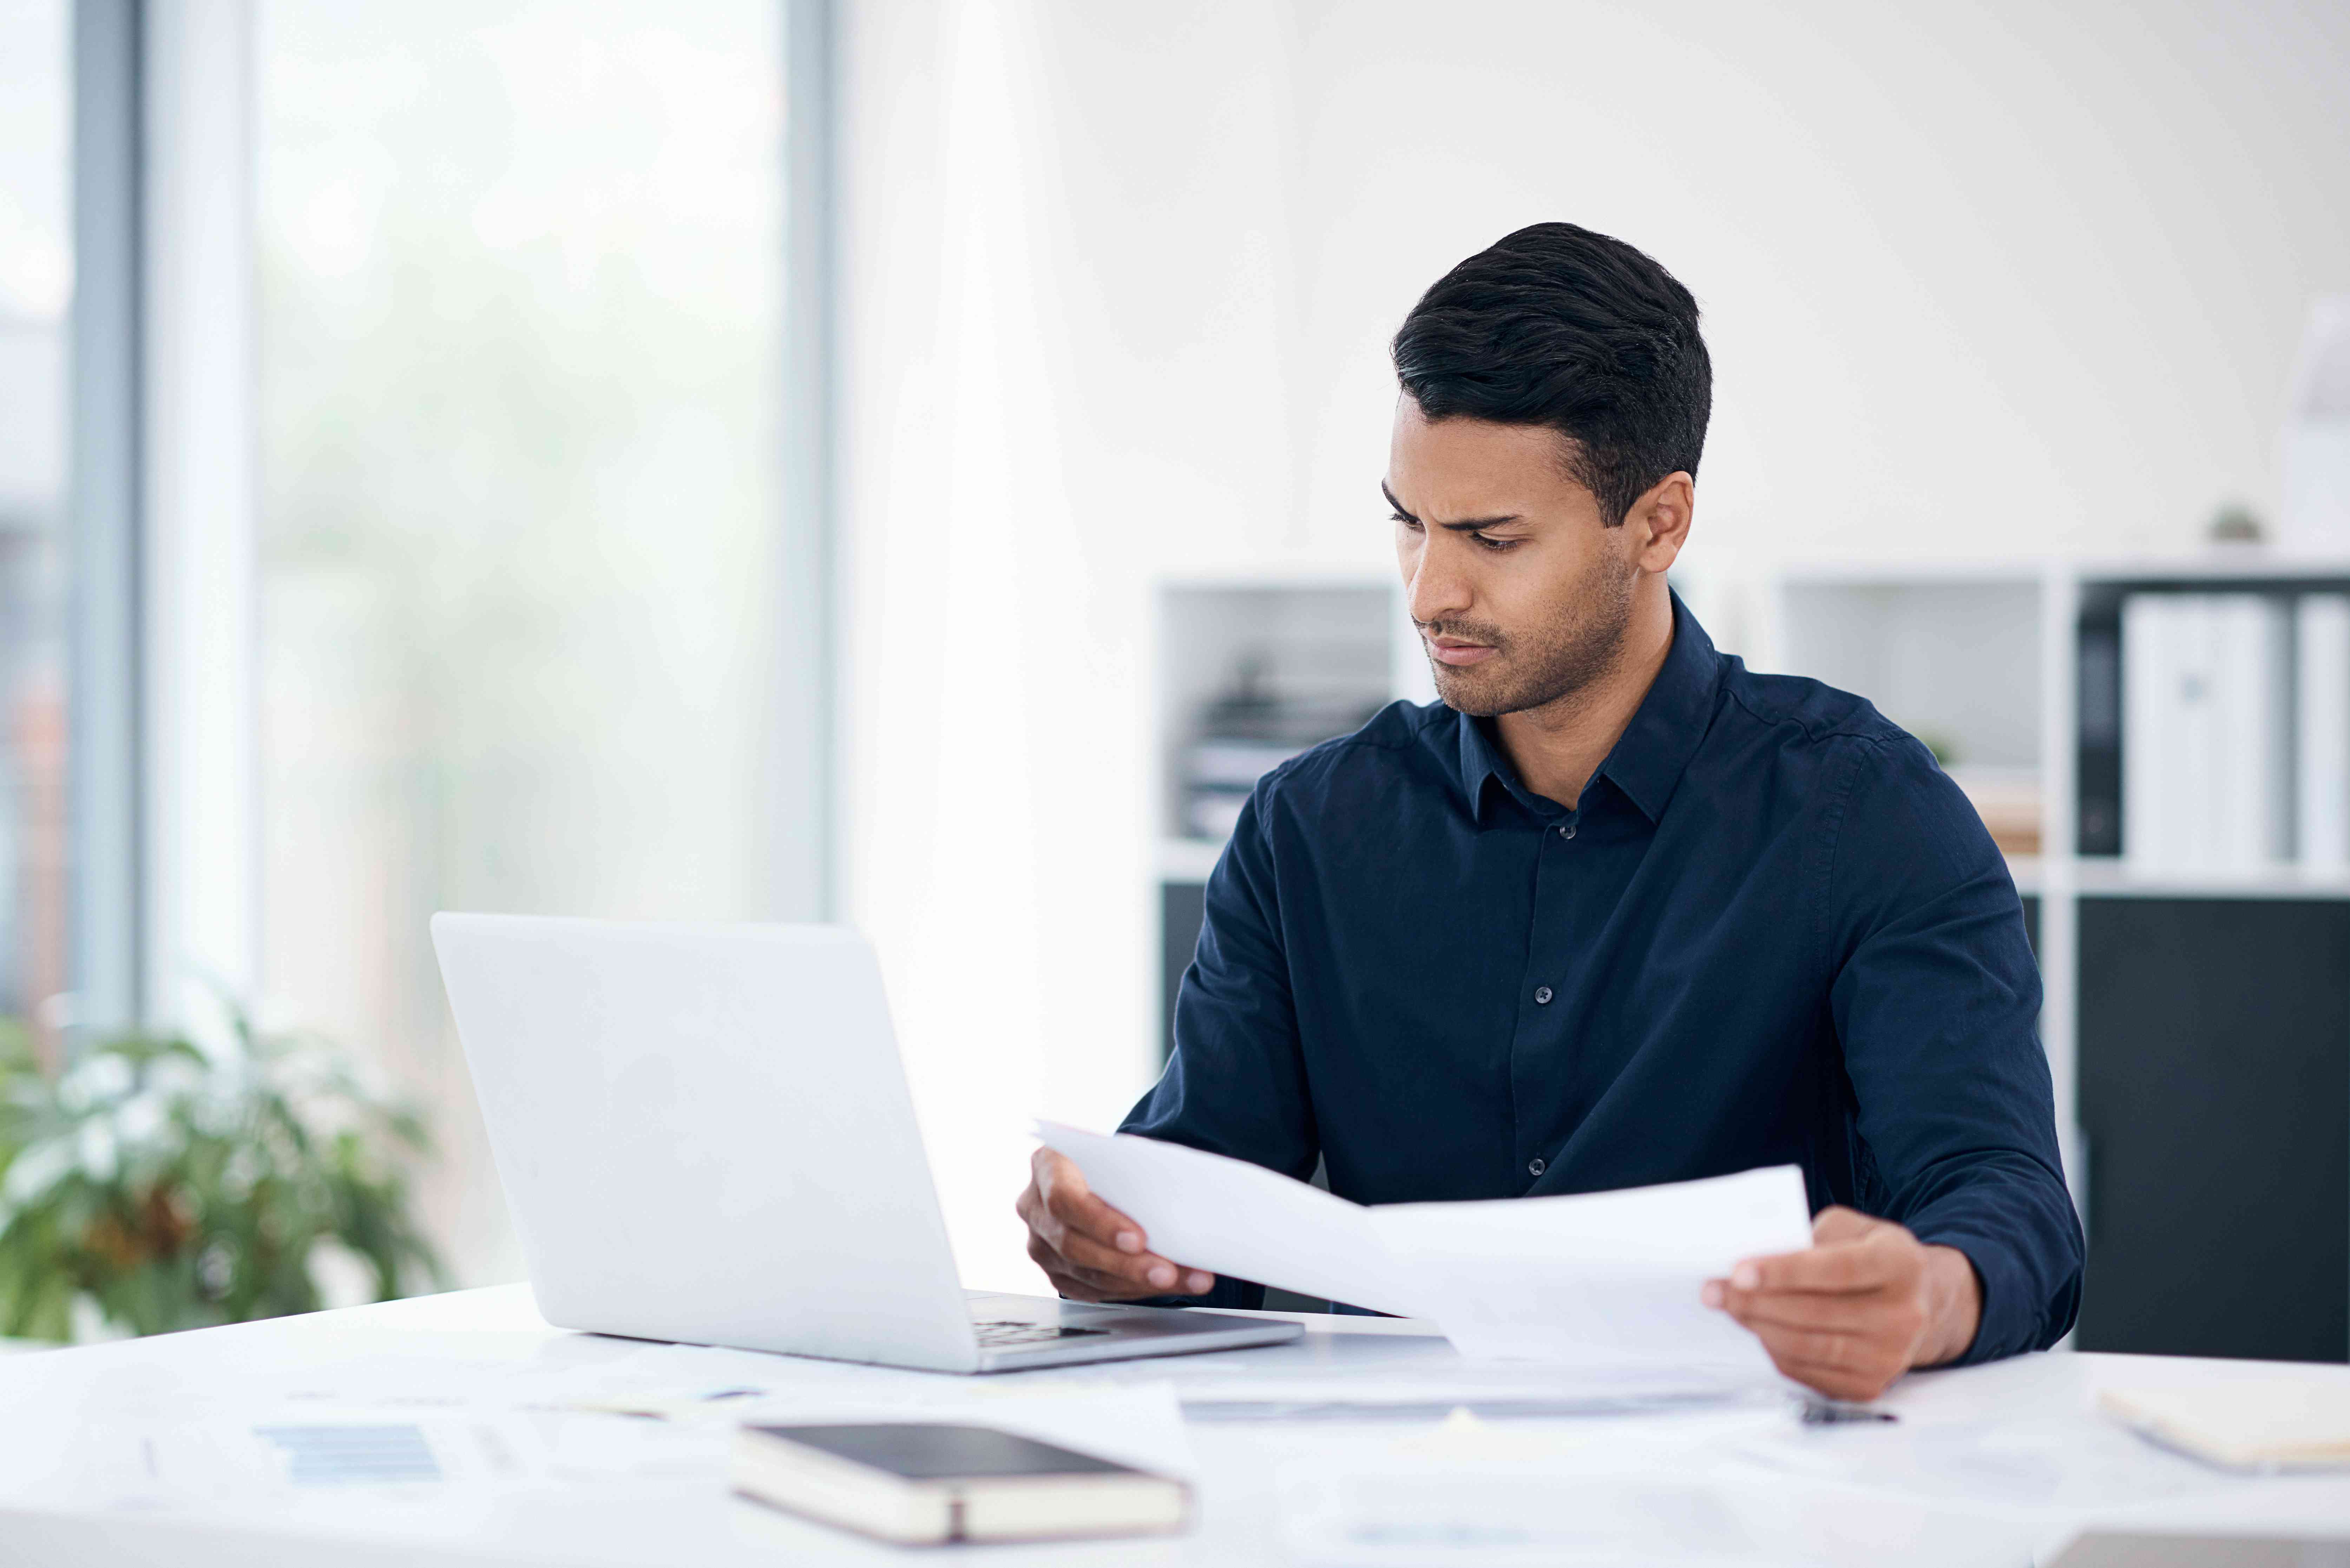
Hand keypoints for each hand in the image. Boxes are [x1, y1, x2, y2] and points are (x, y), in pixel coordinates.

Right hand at [1016, 1147, 1215, 1301]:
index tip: (1139, 1239)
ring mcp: (1041, 1245)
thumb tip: (1187, 1202)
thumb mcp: (1117, 1154)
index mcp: (1046, 1167)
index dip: (1100, 1223)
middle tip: (1167, 1272)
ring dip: (1137, 1282)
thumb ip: (1135, 1172)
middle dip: (1126, 1265)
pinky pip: (1093, 1290)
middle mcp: (1034, 1209)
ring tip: (1179, 1280)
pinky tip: (1164, 1286)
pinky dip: (1133, 1290)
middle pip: (1075, 1245)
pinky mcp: (1056, 1272)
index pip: (1064, 1199)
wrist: (1093, 1172)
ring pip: (1086, 1274)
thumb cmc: (1109, 1161)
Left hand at [1701, 1206, 1981, 1400]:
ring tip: (1726, 1306)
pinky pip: (1808, 1372)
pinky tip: (1758, 1328)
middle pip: (1814, 1313)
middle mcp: (1903, 1315)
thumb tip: (1755, 1258)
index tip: (1738, 1270)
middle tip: (1713, 1289)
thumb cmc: (1872, 1256)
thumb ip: (1811, 1237)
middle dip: (1754, 1301)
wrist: (1920, 1302)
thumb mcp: (1853, 1229)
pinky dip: (1775, 1350)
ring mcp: (1890, 1357)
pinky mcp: (1870, 1385)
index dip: (1784, 1272)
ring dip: (1757, 1325)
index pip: (1836, 1270)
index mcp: (1900, 1265)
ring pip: (1806, 1346)